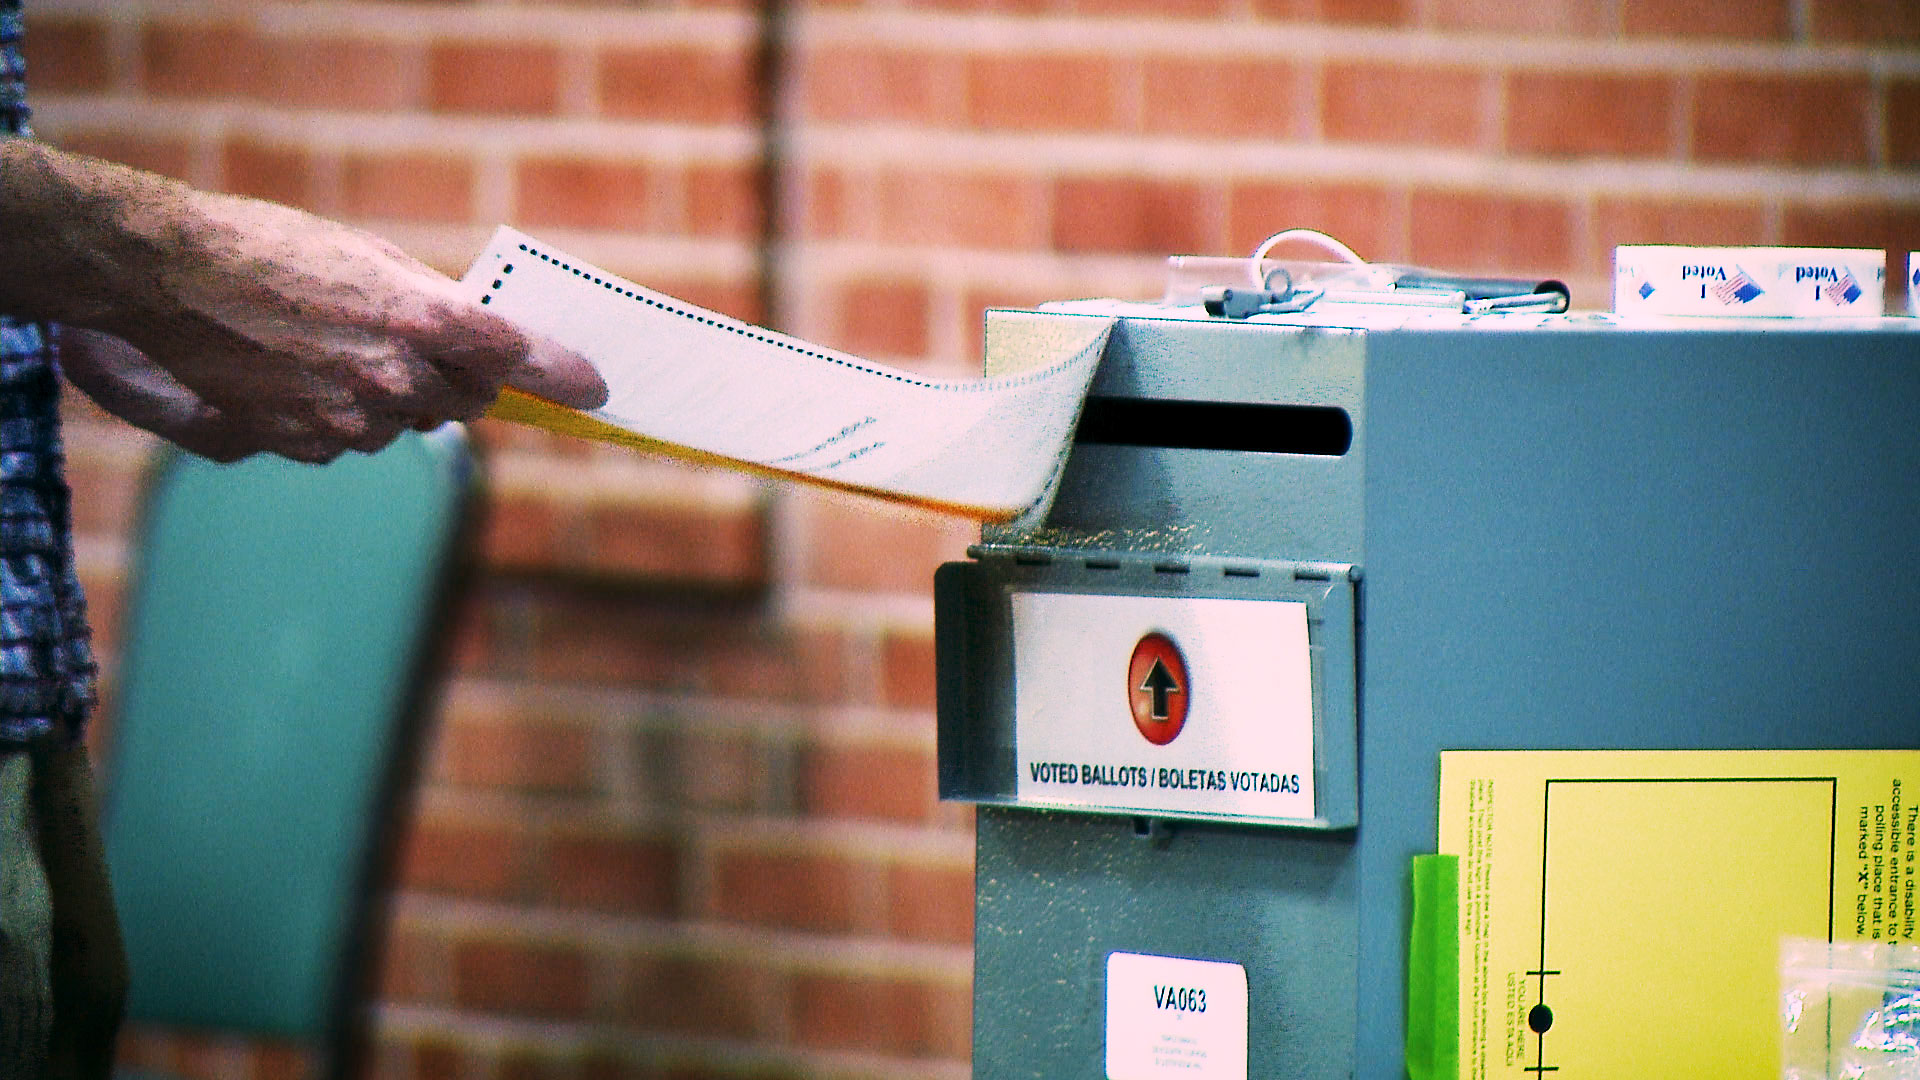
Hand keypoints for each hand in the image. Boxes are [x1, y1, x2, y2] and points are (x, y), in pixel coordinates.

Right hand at [2, 142, 608, 461]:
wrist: (165, 277)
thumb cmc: (269, 249)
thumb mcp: (367, 258)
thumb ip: (431, 303)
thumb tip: (479, 338)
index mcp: (419, 318)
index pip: (514, 356)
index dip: (561, 374)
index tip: (593, 388)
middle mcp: (394, 377)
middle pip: (463, 400)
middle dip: (455, 381)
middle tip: (422, 348)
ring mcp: (350, 419)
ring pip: (404, 423)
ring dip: (388, 397)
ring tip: (329, 348)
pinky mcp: (306, 445)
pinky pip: (348, 442)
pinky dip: (337, 416)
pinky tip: (296, 376)